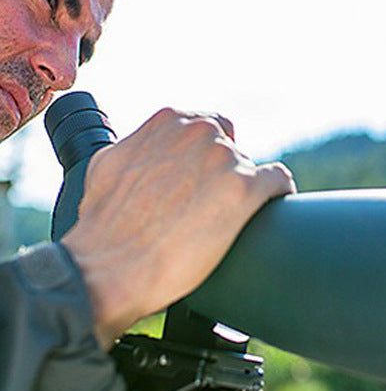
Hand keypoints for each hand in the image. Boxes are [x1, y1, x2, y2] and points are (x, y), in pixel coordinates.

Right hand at [62, 107, 295, 348]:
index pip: (209, 127)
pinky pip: (278, 180)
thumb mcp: (110, 163)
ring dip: (242, 190)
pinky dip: (278, 193)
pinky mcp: (245, 189)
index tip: (206, 177)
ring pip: (251, 167)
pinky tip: (271, 208)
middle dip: (222, 173)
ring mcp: (224, 159)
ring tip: (226, 220)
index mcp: (170, 121)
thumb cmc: (102, 225)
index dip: (208, 156)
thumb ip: (141, 145)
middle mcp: (200, 132)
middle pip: (231, 148)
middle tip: (209, 205)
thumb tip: (153, 150)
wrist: (106, 269)